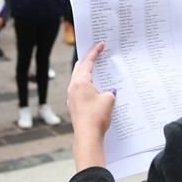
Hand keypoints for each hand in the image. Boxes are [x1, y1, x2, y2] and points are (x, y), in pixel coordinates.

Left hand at [67, 41, 114, 169]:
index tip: (100, 44)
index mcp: (80, 82)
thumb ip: (110, 92)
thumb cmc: (96, 117)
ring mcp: (71, 98)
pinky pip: (79, 91)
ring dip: (86, 74)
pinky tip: (93, 89)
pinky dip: (86, 86)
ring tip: (95, 70)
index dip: (95, 52)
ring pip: (77, 80)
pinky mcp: (74, 106)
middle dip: (87, 61)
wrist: (87, 136)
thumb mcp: (109, 100)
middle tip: (95, 54)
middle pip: (79, 69)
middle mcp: (73, 88)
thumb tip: (109, 92)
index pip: (88, 62)